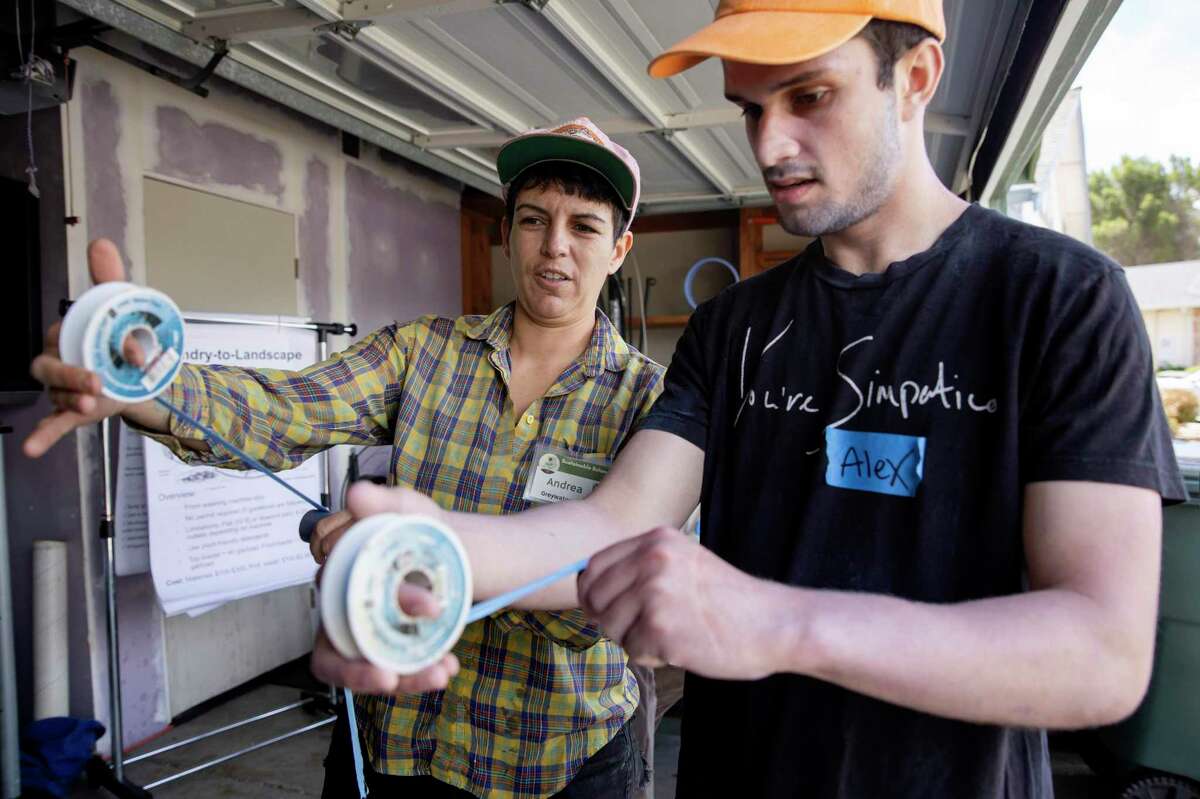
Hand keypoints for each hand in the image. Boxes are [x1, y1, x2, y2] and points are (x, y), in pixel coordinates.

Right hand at [24, 239, 148, 457]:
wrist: (144, 371)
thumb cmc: (123, 336)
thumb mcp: (122, 307)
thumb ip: (110, 278)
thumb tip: (100, 244)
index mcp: (66, 334)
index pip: (67, 336)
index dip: (94, 344)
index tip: (133, 354)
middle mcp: (59, 360)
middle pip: (49, 367)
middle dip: (70, 375)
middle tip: (96, 383)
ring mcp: (63, 387)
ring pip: (55, 394)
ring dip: (69, 399)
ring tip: (88, 405)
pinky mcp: (73, 410)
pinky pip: (51, 424)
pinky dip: (42, 436)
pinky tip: (32, 448)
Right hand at [310, 483, 458, 692]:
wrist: (457, 545)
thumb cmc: (418, 527)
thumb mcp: (406, 509)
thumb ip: (382, 503)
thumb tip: (357, 495)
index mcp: (338, 581)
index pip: (327, 616)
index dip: (342, 636)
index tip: (373, 644)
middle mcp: (349, 612)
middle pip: (342, 657)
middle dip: (365, 674)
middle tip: (393, 679)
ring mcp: (376, 632)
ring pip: (376, 669)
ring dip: (405, 676)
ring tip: (440, 671)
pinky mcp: (403, 644)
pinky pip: (405, 667)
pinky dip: (426, 669)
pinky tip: (449, 664)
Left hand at [578, 527, 792, 679]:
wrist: (774, 624)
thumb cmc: (730, 600)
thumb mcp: (684, 562)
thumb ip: (643, 566)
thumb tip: (593, 589)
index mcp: (657, 540)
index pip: (595, 565)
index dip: (592, 592)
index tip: (603, 607)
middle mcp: (652, 560)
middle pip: (596, 597)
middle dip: (611, 618)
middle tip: (640, 628)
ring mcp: (656, 594)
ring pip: (611, 626)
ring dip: (634, 639)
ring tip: (670, 634)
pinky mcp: (661, 629)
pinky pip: (633, 650)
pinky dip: (652, 656)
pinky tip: (680, 647)